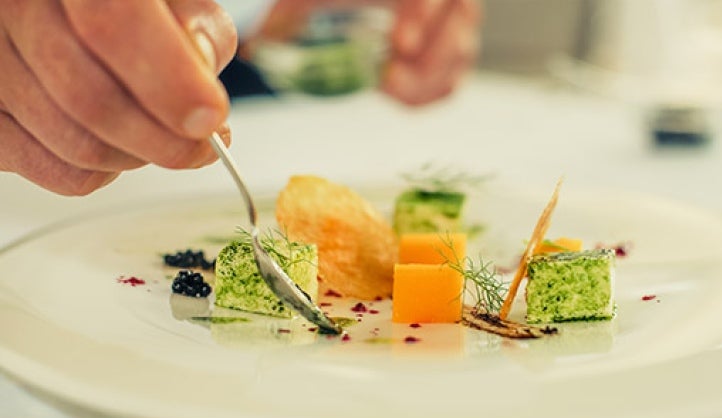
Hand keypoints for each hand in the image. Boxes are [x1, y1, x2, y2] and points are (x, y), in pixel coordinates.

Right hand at [0, 0, 236, 195]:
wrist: (68, 15)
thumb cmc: (130, 10)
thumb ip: (198, 28)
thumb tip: (202, 85)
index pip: (114, 23)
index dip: (169, 82)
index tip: (210, 118)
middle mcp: (17, 10)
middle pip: (92, 99)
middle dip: (166, 140)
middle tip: (203, 144)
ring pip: (77, 146)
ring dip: (139, 157)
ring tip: (163, 137)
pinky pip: (59, 173)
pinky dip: (105, 173)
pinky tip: (120, 146)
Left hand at [245, 0, 479, 105]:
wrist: (387, 1)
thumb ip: (289, 15)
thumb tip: (251, 47)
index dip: (420, 17)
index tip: (399, 44)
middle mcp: (448, 2)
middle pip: (457, 34)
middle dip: (427, 61)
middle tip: (389, 79)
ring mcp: (456, 28)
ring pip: (458, 61)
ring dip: (424, 81)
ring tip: (388, 85)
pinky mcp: (453, 55)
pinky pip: (451, 83)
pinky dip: (426, 93)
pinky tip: (394, 90)